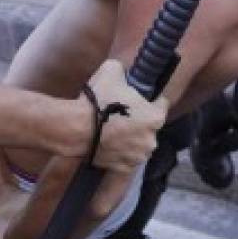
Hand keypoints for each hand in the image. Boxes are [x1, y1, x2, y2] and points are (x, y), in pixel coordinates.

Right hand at [84, 59, 166, 173]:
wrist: (76, 128)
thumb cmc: (99, 100)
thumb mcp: (113, 70)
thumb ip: (125, 72)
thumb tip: (125, 74)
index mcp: (155, 118)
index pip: (161, 104)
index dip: (150, 99)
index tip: (138, 97)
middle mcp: (152, 140)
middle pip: (150, 126)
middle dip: (140, 120)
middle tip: (122, 112)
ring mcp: (138, 157)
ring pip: (139, 143)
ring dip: (131, 137)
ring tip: (113, 129)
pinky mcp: (123, 168)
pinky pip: (126, 156)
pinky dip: (120, 150)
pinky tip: (108, 141)